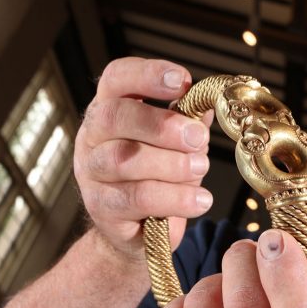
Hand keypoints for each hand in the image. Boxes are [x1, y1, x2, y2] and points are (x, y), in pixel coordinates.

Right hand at [74, 57, 213, 260]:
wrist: (137, 232)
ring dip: (170, 163)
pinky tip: (200, 200)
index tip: (182, 80)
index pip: (116, 78)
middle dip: (161, 124)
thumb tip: (215, 101)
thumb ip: (190, 121)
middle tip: (198, 138)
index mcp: (111, 109)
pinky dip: (174, 198)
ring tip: (200, 168)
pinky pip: (135, 199)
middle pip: (114, 116)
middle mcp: (93, 137)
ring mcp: (92, 173)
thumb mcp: (177, 145)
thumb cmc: (158, 178)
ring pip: (123, 159)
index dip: (147, 74)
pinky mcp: (102, 208)